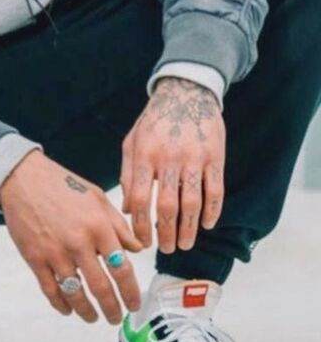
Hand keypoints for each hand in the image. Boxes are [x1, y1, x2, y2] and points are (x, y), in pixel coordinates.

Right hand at [0, 150, 143, 323]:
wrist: (23, 178)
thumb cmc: (62, 185)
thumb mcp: (97, 197)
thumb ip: (118, 225)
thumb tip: (137, 249)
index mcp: (98, 226)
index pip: (121, 268)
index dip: (131, 291)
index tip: (134, 304)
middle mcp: (79, 242)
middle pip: (101, 288)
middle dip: (112, 308)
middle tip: (116, 317)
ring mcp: (55, 253)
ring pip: (76, 294)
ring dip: (88, 311)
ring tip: (95, 317)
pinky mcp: (35, 259)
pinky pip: (51, 291)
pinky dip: (62, 304)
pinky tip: (69, 309)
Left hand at [119, 77, 224, 253]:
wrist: (186, 92)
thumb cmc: (154, 121)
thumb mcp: (132, 141)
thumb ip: (127, 174)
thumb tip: (126, 210)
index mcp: (144, 154)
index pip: (138, 197)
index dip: (139, 225)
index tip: (142, 243)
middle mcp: (168, 158)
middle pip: (166, 206)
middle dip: (165, 233)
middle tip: (166, 249)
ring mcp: (194, 158)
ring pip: (192, 202)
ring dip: (189, 229)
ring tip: (185, 244)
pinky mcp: (215, 157)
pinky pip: (215, 190)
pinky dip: (212, 211)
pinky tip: (207, 225)